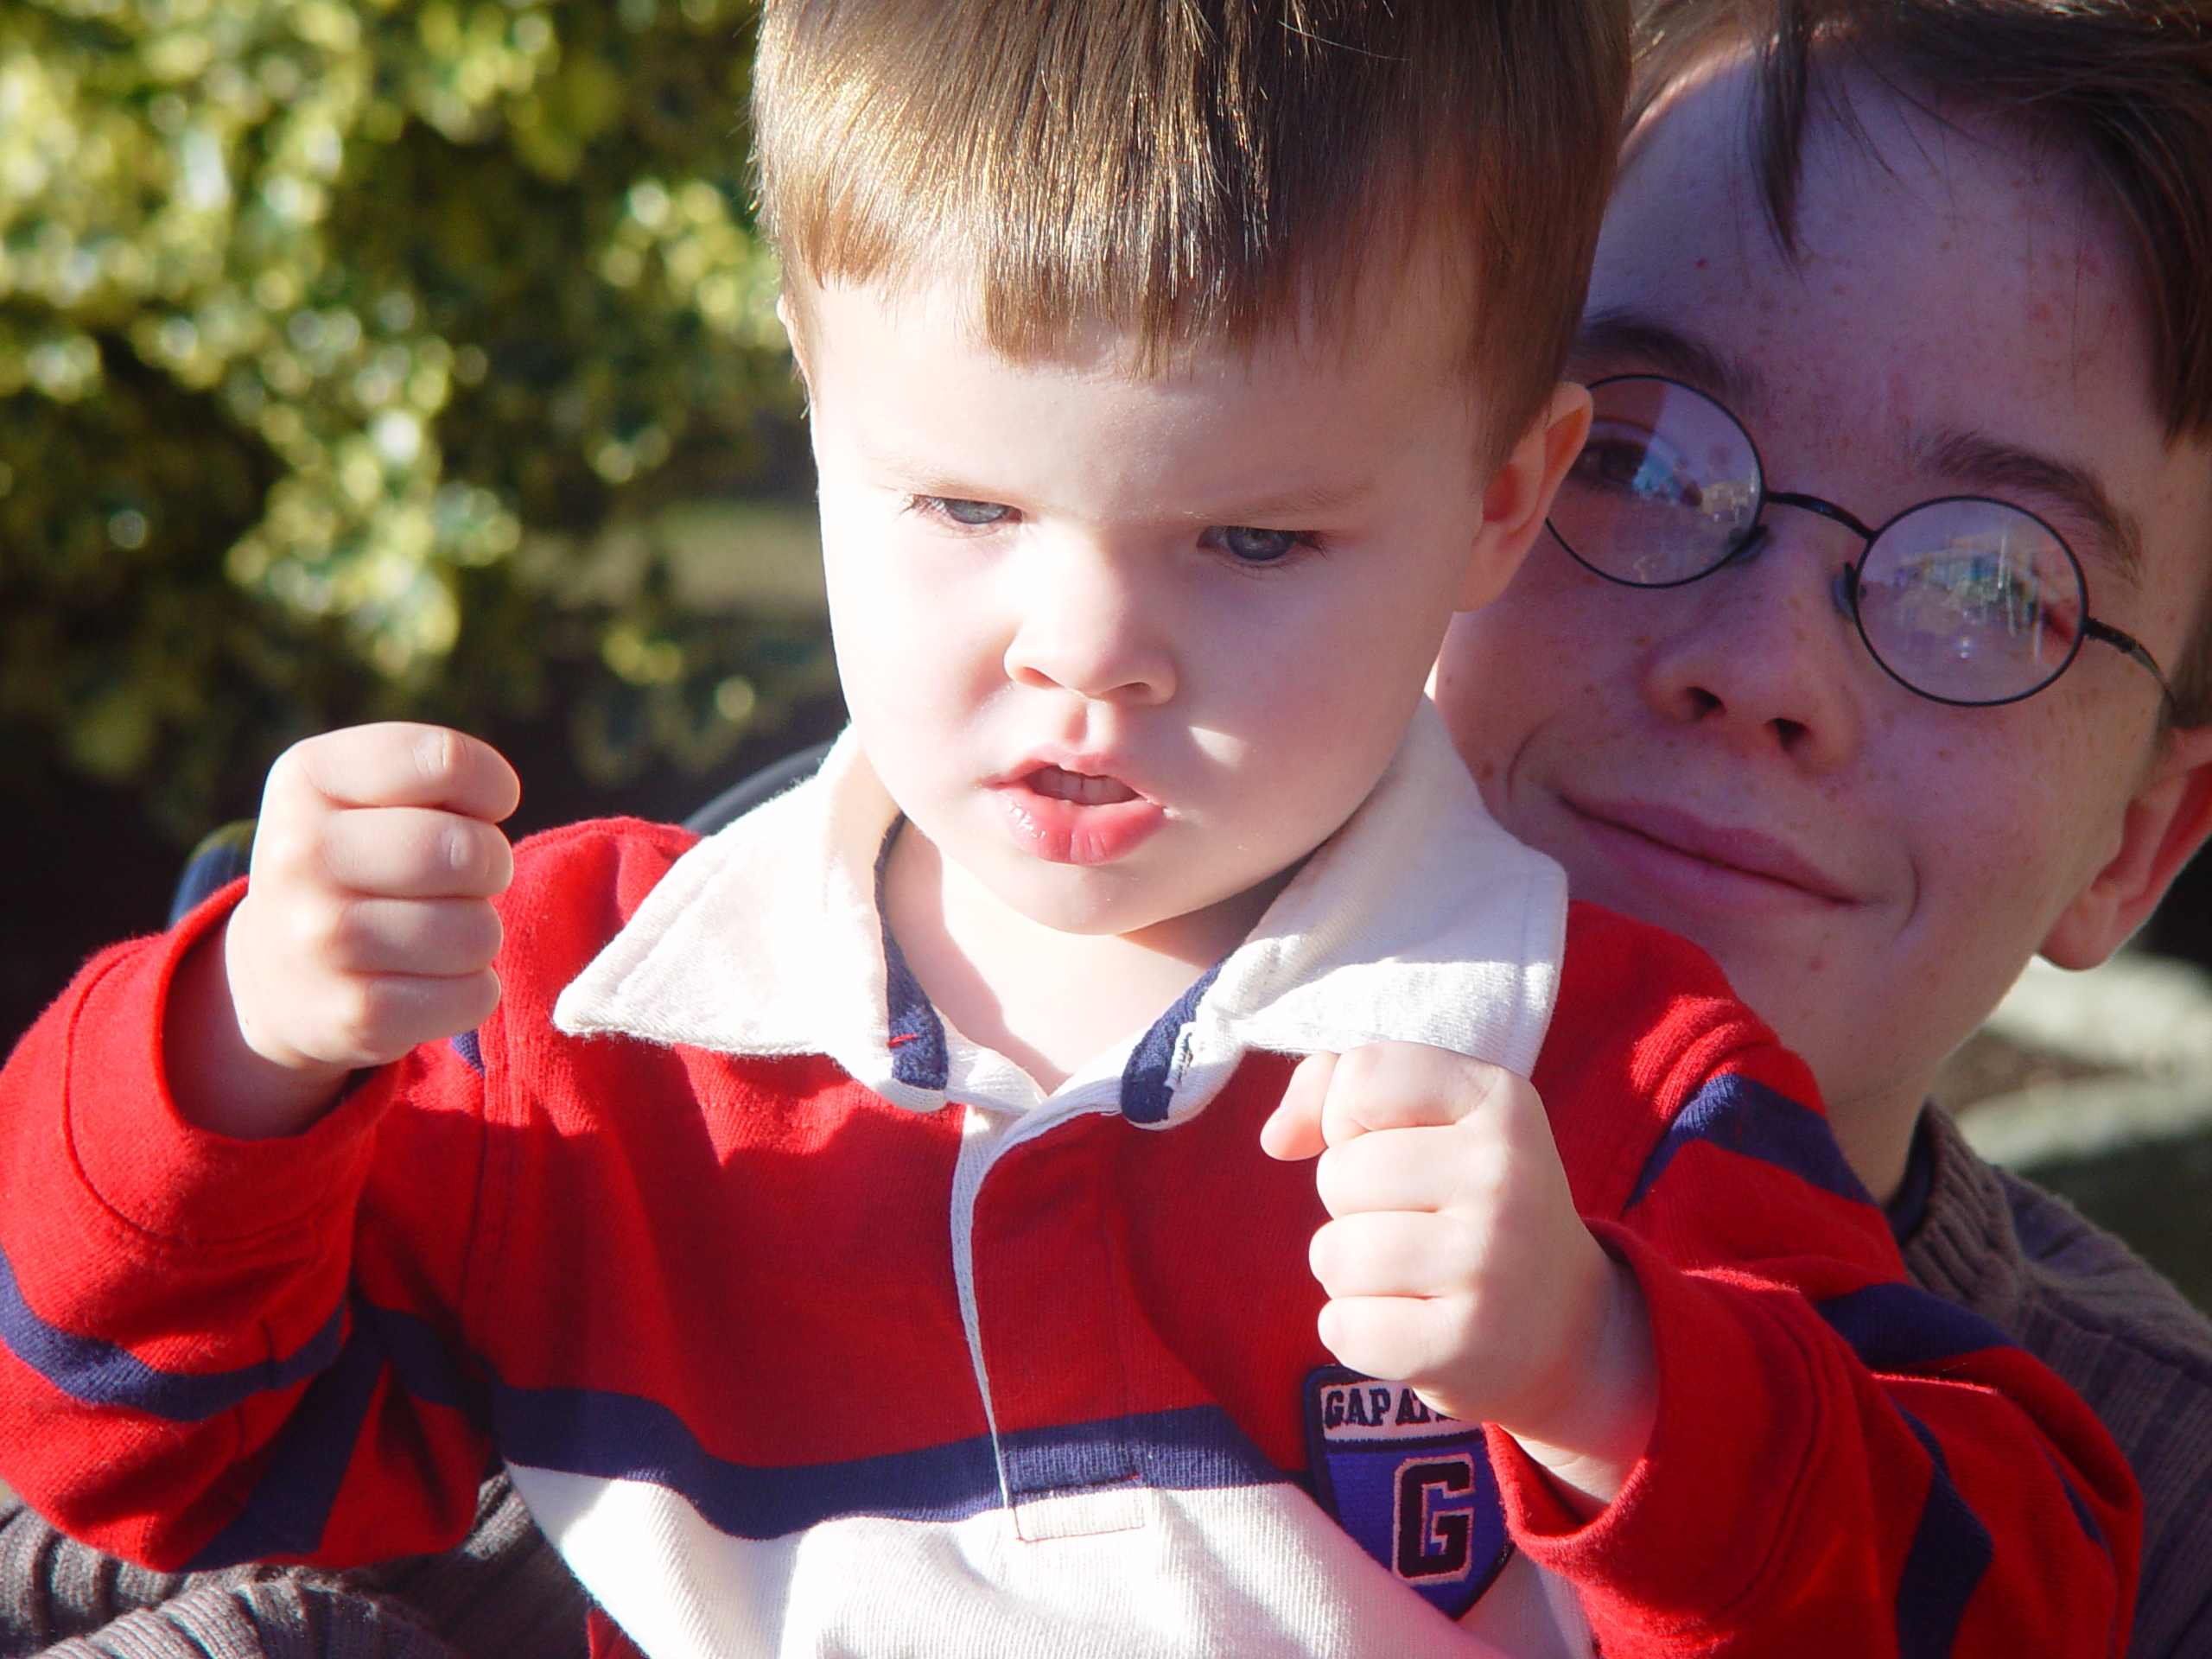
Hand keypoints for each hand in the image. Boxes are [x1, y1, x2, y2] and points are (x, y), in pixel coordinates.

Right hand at [167, 724, 518, 1138]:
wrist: (273, 972)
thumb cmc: (354, 858)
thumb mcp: (362, 790)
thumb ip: (437, 773)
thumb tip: (497, 800)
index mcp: (308, 778)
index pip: (447, 762)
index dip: (492, 789)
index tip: (478, 810)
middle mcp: (300, 855)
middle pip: (470, 852)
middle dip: (491, 866)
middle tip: (463, 877)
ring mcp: (322, 938)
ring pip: (480, 931)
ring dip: (479, 933)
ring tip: (436, 930)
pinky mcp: (355, 1014)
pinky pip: (474, 995)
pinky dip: (472, 989)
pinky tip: (428, 979)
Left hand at [1260, 1041, 1654, 1510]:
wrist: (1565, 1326)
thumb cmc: (1469, 1204)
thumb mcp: (1433, 1119)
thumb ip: (1339, 1087)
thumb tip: (1276, 1138)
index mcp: (1501, 1101)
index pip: (1361, 1077)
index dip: (1346, 1116)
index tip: (1391, 1142)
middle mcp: (1505, 1175)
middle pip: (1339, 1173)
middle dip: (1351, 1202)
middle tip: (1414, 1222)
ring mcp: (1489, 1263)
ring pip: (1334, 1254)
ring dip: (1349, 1271)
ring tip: (1410, 1275)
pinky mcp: (1465, 1344)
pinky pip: (1343, 1327)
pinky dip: (1356, 1330)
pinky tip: (1411, 1324)